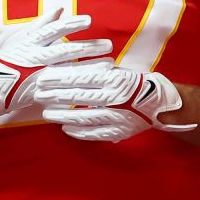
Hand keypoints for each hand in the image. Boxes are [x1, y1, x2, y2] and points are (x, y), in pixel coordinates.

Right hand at [0, 9, 112, 117]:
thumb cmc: (8, 58)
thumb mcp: (21, 37)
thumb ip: (43, 23)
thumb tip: (60, 9)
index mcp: (31, 42)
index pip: (53, 30)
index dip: (71, 25)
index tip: (89, 20)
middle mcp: (36, 57)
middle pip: (66, 51)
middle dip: (89, 48)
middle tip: (109, 45)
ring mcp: (39, 75)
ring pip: (69, 71)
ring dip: (90, 67)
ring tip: (109, 64)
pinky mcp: (41, 92)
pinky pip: (64, 90)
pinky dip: (80, 88)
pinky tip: (96, 86)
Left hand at [35, 67, 194, 141]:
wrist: (160, 103)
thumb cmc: (136, 83)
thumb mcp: (118, 71)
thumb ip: (96, 71)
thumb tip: (69, 66)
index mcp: (114, 79)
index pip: (81, 77)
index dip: (60, 78)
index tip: (43, 78)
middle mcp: (114, 98)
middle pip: (78, 97)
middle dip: (55, 95)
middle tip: (38, 94)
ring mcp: (116, 116)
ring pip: (83, 117)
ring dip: (62, 116)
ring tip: (47, 114)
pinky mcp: (118, 131)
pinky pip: (94, 133)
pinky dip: (78, 132)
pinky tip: (65, 128)